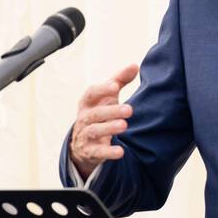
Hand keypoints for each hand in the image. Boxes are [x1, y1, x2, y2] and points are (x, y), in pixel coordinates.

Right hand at [70, 63, 138, 179]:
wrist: (83, 145)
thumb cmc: (99, 115)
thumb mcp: (106, 98)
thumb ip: (119, 81)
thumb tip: (135, 65)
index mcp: (87, 103)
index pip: (91, 93)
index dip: (102, 89)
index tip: (115, 86)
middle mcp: (84, 118)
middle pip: (95, 114)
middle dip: (111, 111)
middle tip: (129, 110)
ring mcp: (85, 135)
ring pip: (94, 131)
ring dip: (109, 128)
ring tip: (124, 125)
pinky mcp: (90, 151)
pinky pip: (98, 152)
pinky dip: (108, 152)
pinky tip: (120, 152)